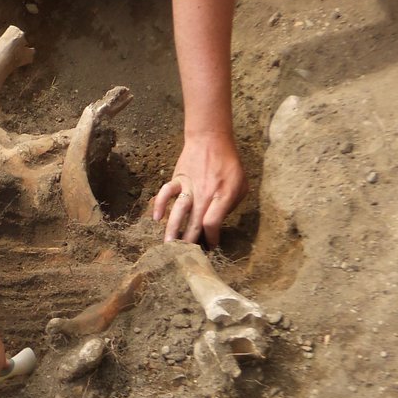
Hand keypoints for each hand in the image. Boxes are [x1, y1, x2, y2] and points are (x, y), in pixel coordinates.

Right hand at [152, 131, 247, 246]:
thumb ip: (232, 204)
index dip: (212, 238)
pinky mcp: (178, 179)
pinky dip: (159, 204)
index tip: (211, 246)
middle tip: (185, 258)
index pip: (213, 224)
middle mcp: (204, 194)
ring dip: (172, 230)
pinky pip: (166, 193)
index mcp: (223, 196)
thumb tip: (219, 221)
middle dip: (190, 242)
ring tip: (168, 246)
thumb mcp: (241, 184)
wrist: (211, 140)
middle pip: (194, 223)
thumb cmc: (229, 164)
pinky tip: (156, 218)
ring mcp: (189, 186)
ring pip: (179, 211)